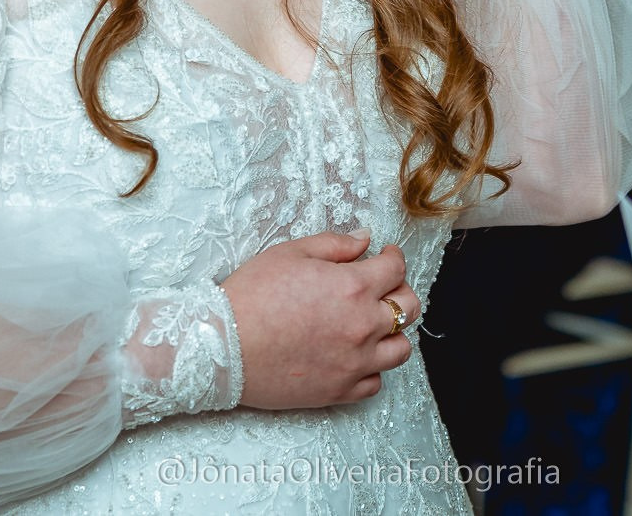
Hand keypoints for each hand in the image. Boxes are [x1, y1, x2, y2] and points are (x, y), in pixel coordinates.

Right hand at [221, 231, 420, 409]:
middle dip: (401, 291)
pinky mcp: (340, 391)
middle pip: (408, 309)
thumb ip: (335, 244)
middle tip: (385, 287)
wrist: (222, 346)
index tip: (387, 255)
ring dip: (393, 333)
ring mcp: (354, 363)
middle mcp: (362, 326)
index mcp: (353, 287)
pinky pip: (375, 383)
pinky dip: (372, 368)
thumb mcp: (291, 253)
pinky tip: (356, 356)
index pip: (396, 269)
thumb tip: (365, 240)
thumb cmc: (252, 296)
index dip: (394, 257)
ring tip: (374, 324)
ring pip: (400, 350)